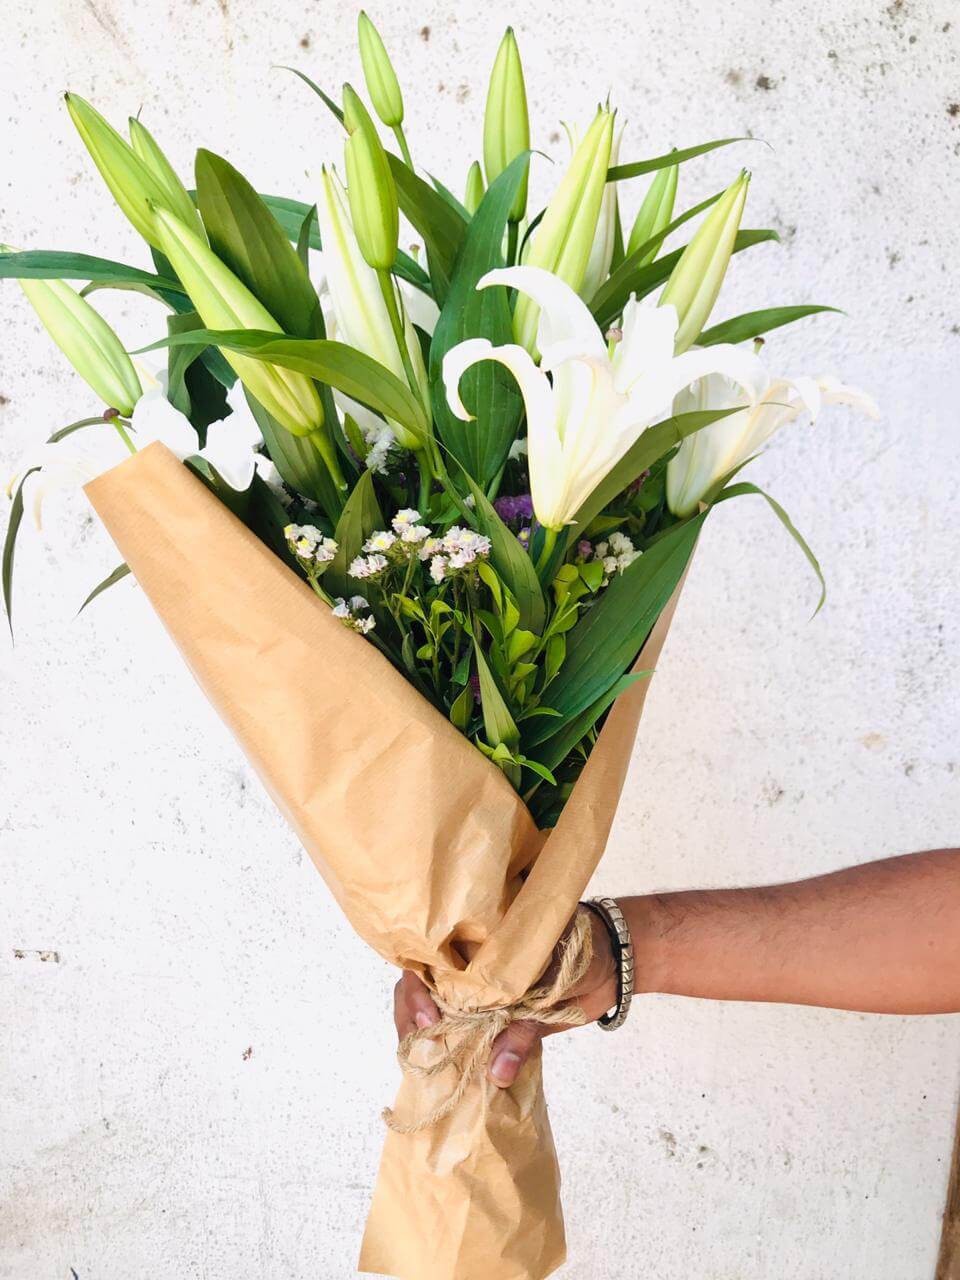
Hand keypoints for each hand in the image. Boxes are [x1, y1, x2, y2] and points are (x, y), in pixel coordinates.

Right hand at [393, 908, 617, 1088]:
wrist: (614, 964)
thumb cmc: (580, 951)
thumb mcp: (549, 981)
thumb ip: (522, 1027)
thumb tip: (496, 1074)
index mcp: (478, 941)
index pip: (428, 959)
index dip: (418, 988)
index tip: (429, 1017)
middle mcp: (472, 967)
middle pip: (423, 989)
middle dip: (414, 1018)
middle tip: (421, 1049)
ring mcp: (483, 995)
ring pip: (442, 1015)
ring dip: (431, 1041)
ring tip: (429, 1067)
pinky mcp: (501, 1020)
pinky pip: (472, 1037)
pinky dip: (459, 1056)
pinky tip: (450, 1076)